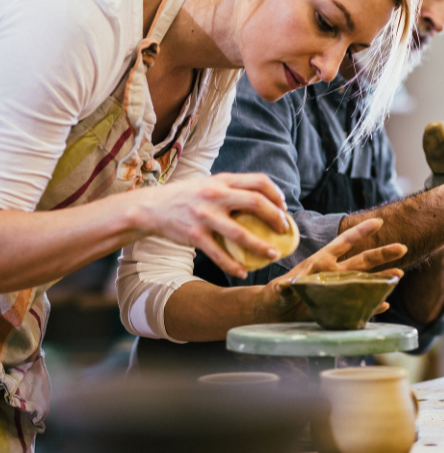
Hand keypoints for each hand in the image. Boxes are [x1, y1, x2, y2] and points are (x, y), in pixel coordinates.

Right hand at [131, 172, 288, 278]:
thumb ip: (231, 190)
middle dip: (276, 217)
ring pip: (241, 233)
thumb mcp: (209, 185)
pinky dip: (233, 266)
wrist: (150, 208)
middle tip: (284, 230)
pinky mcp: (194, 235)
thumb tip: (263, 202)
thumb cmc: (186, 197)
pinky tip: (243, 272)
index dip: (277, 194)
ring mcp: (204, 215)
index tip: (283, 207)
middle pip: (256, 202)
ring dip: (261, 246)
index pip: (259, 181)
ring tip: (274, 255)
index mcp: (222, 180)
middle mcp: (214, 195)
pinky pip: (219, 254)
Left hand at [255, 219, 406, 323]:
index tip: (379, 222)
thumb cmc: (275, 295)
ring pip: (366, 282)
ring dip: (382, 278)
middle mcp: (335, 274)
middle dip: (383, 253)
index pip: (343, 243)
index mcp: (322, 262)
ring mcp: (339, 291)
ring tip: (400, 275)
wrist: (275, 313)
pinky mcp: (339, 309)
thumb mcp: (277, 290)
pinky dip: (372, 306)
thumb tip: (284, 286)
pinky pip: (361, 306)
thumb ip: (284, 288)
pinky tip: (384, 304)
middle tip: (402, 247)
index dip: (360, 232)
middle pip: (363, 261)